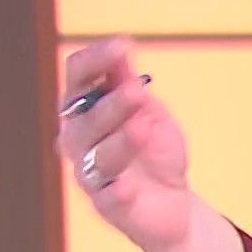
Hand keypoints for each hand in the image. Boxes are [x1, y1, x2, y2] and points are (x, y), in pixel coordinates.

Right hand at [53, 36, 193, 251]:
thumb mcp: (151, 114)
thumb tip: (122, 51)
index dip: (96, 60)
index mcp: (85, 108)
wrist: (173, 203)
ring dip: (120, 141)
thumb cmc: (155, 151)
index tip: (123, 46)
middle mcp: (79, 139)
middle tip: (136, 91)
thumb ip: (133, 87)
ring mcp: (91, 173)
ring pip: (98, 154)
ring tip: (142, 128)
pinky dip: (116, 191)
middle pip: (85, 117)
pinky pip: (108, 198)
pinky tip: (126, 187)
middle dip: (112, 104)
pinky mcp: (108, 205)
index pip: (77, 76)